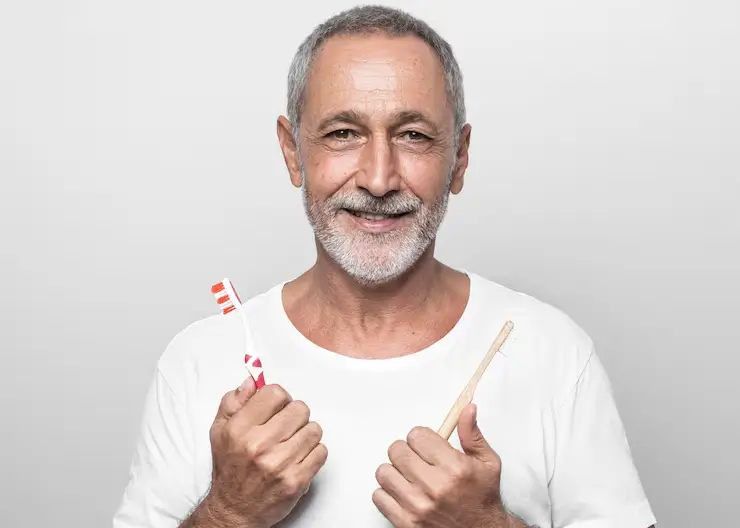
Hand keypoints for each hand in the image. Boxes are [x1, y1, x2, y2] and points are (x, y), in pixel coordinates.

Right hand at [204, 379, 327, 527]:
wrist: (234, 510)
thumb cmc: (229, 468)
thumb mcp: (220, 430)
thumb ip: (234, 401)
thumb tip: (252, 381)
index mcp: (240, 429)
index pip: (275, 393)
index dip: (280, 397)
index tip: (277, 407)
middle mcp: (259, 445)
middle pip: (299, 409)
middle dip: (295, 415)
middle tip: (286, 427)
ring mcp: (280, 464)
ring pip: (314, 429)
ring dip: (306, 434)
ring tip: (292, 443)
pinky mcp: (296, 481)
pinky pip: (321, 451)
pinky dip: (313, 453)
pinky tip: (298, 458)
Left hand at [373, 404, 513, 527]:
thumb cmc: (483, 498)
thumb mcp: (487, 463)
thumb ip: (472, 434)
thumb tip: (467, 409)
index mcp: (455, 468)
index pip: (417, 435)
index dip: (422, 438)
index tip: (427, 445)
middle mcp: (434, 487)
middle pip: (397, 450)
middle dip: (407, 451)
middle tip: (419, 460)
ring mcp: (417, 506)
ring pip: (384, 472)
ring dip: (395, 471)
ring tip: (410, 476)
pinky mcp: (405, 522)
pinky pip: (378, 496)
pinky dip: (388, 493)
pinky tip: (404, 492)